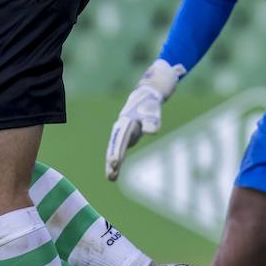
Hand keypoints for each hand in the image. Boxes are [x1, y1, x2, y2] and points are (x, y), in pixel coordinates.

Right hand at [105, 59, 184, 180]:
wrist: (153, 88)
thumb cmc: (153, 97)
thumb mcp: (155, 106)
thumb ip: (153, 117)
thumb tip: (152, 131)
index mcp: (128, 118)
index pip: (120, 137)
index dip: (117, 150)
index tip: (115, 163)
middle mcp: (124, 124)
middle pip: (116, 144)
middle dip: (112, 159)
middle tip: (110, 175)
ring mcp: (126, 128)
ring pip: (117, 147)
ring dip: (114, 162)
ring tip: (110, 178)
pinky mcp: (130, 132)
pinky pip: (122, 148)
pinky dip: (118, 159)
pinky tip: (115, 171)